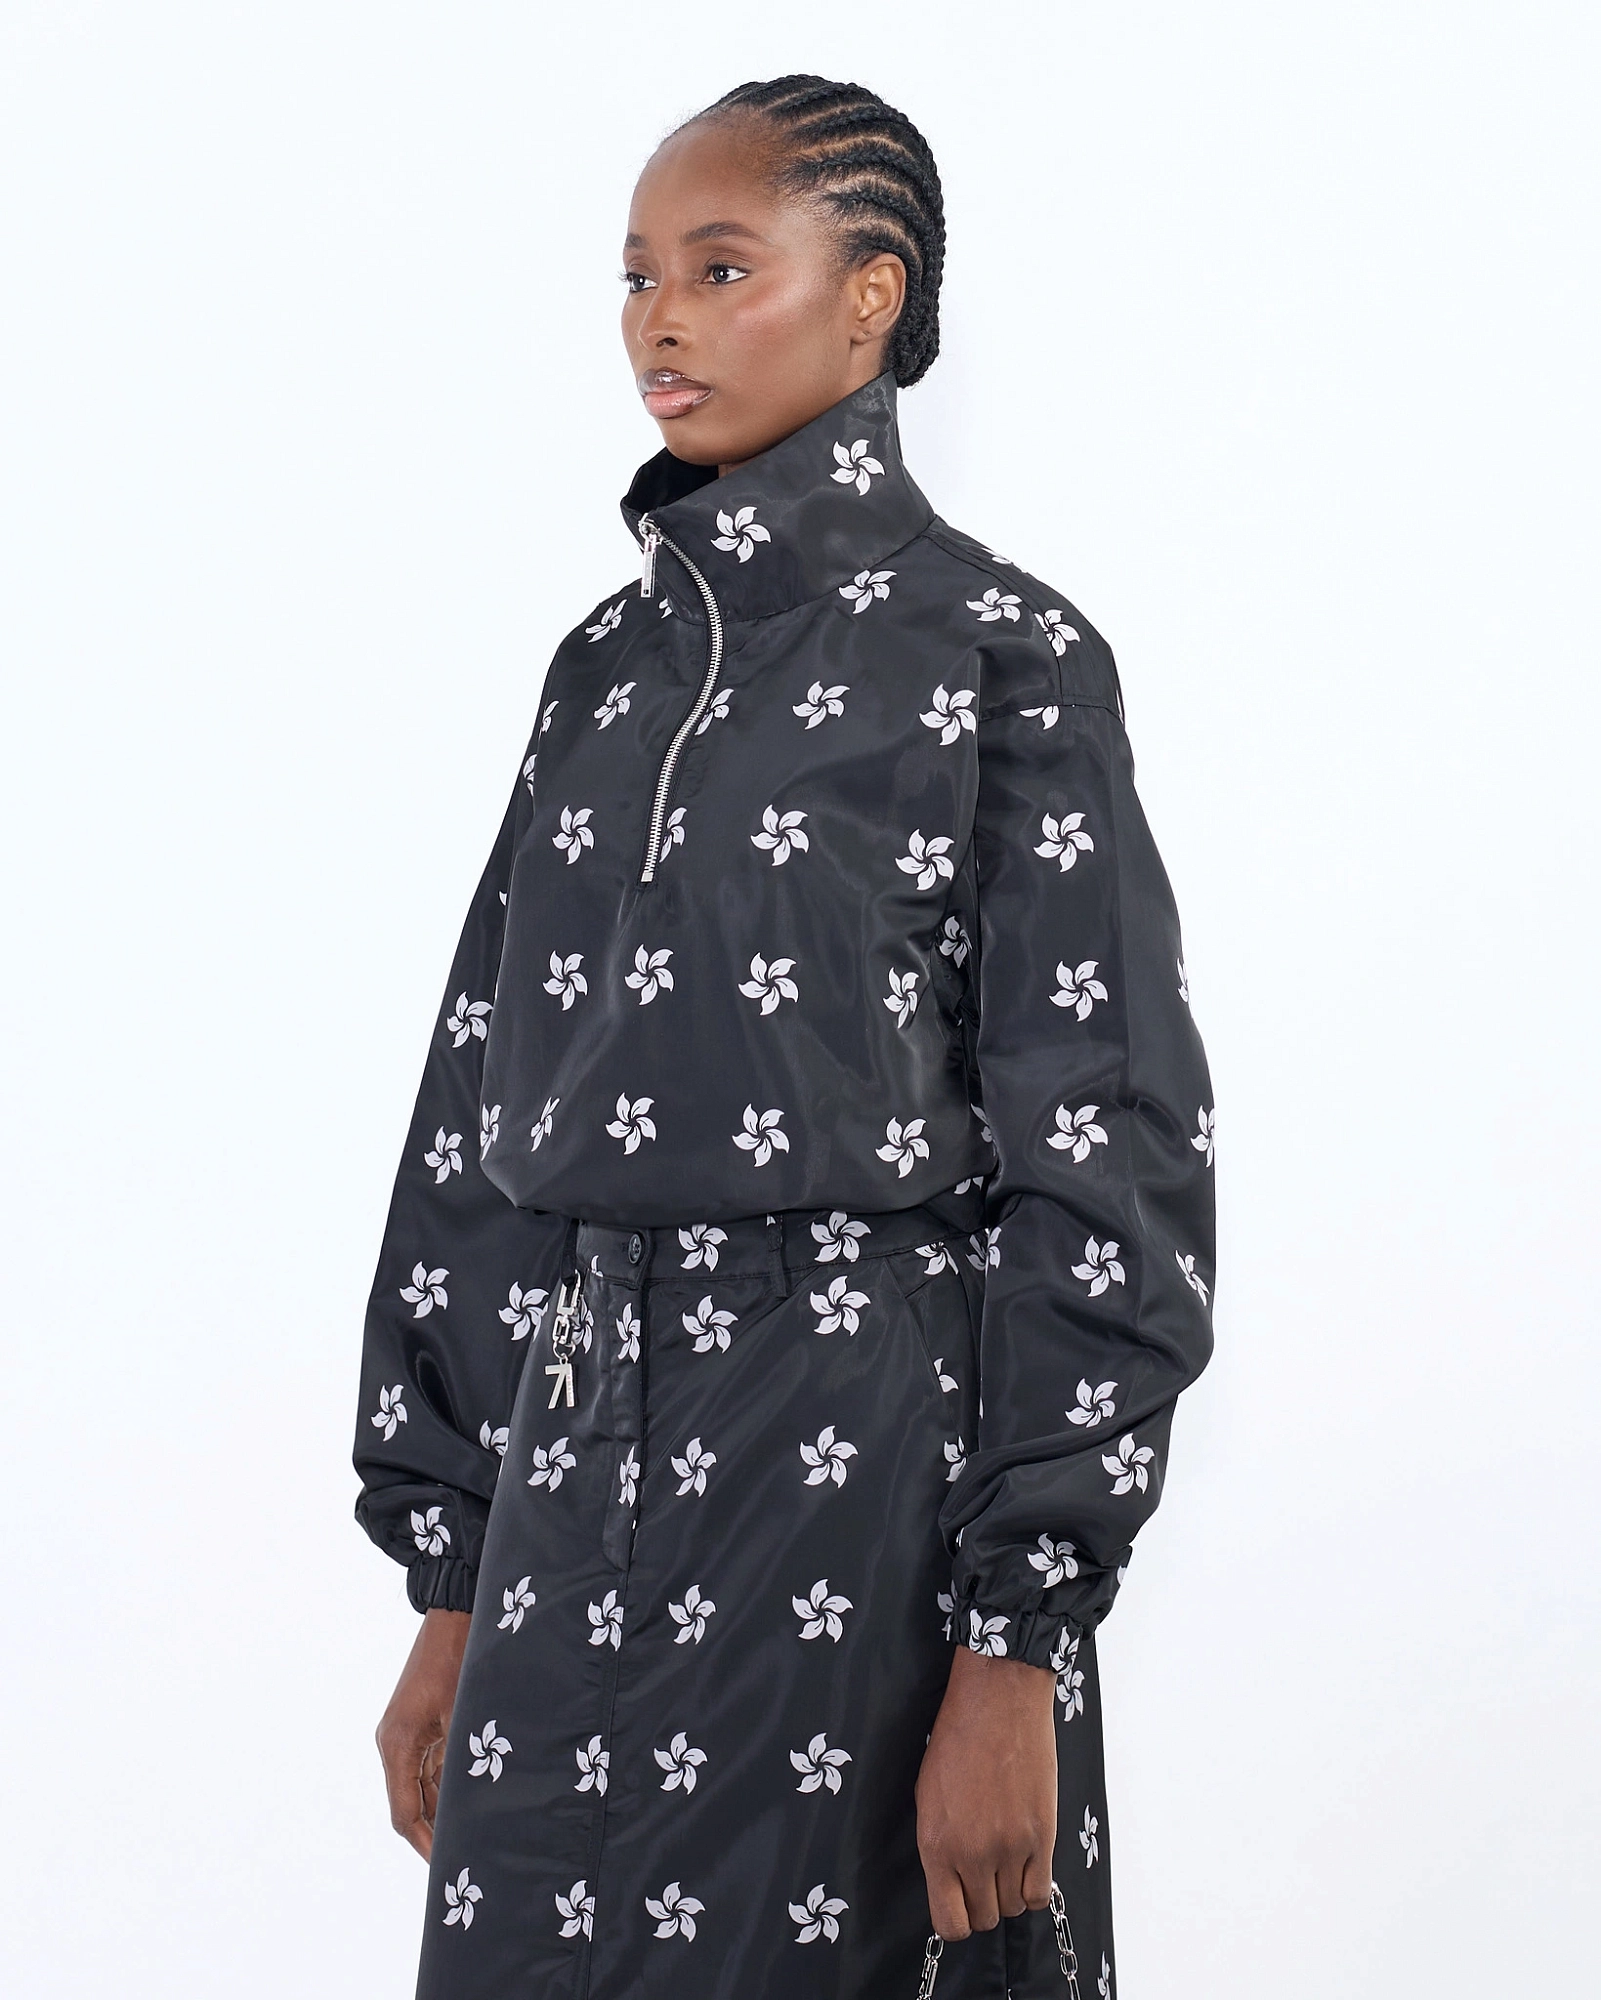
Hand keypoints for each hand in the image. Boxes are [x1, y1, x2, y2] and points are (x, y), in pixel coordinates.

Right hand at [375, 1607, 471, 1859]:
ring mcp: (408, 1734)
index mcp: (398, 1745)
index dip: (424, 1843)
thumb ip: (465, 1761)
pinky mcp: (423, 1725)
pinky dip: (448, 1786)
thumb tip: (481, 1805)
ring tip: (472, 1836)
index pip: (405, 1813)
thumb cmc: (459, 1660)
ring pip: (422, 1788)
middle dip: (434, 1832)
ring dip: (442, 1810)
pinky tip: (472, 1802)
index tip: (446, 1866)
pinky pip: (431, 1767)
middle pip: (411, 1804)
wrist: (455, 1614)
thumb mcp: (464, 1713)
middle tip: (463, 1859)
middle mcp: (396, 1744)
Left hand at [915, 1641, 1057, 1939]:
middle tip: (983, 1875)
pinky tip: (1027, 1864)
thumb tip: (949, 1881)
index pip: (949, 1923)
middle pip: (984, 1918)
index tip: (959, 1903)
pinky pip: (1040, 1893)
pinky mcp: (1043, 1837)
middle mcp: (973, 1855)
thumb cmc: (957, 1740)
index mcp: (936, 1845)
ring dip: (1008, 1892)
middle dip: (982, 1903)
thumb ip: (938, 1845)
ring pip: (1013, 1908)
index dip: (955, 1918)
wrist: (998, 1701)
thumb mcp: (927, 1795)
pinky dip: (1033, 1885)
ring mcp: (1011, 1848)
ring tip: (1004, 1861)